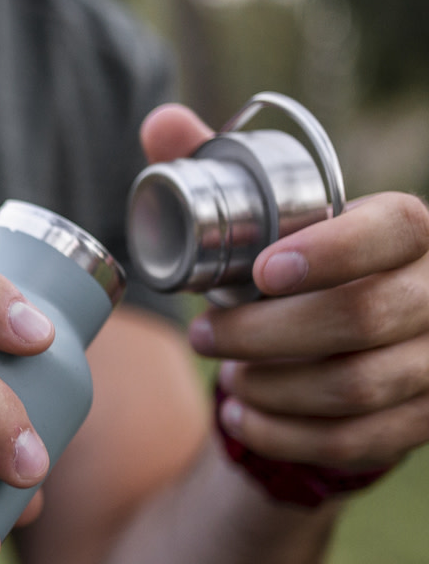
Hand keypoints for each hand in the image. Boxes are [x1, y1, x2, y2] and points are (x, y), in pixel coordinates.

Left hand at [144, 104, 428, 470]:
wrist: (350, 347)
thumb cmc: (300, 268)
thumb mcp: (265, 219)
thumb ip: (215, 169)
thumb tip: (162, 122)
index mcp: (412, 230)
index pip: (396, 230)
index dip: (331, 252)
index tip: (259, 273)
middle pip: (366, 317)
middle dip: (266, 333)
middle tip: (205, 336)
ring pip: (357, 386)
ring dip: (273, 387)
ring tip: (227, 375)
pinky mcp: (424, 418)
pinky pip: (356, 441)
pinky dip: (287, 435)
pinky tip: (244, 419)